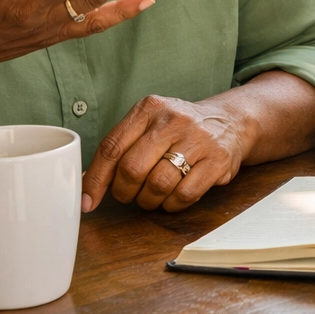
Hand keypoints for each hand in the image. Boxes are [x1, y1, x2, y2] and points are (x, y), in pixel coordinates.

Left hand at [82, 93, 249, 212]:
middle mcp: (173, 119)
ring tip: (153, 195)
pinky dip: (172, 205)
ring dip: (149, 201)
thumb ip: (120, 148)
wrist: (230, 120)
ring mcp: (198, 138)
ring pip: (157, 185)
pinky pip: (184, 195)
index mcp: (150, 108)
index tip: (87, 201)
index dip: (95, 179)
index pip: (112, 147)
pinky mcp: (217, 159)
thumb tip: (84, 185)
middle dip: (125, 192)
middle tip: (130, 194)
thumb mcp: (149, 125)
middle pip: (132, 169)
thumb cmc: (180, 129)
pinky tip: (173, 197)